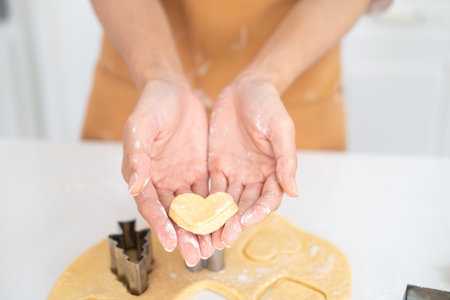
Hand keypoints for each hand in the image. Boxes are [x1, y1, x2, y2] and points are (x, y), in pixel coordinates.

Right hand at [122, 79, 213, 265]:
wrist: (174, 89)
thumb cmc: (152, 105)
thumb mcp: (141, 127)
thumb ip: (138, 157)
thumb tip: (133, 187)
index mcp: (142, 174)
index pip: (151, 205)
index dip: (160, 225)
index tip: (171, 242)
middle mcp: (161, 181)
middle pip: (173, 214)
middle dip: (184, 235)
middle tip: (195, 255)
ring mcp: (181, 177)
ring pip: (192, 209)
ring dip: (201, 228)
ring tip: (212, 247)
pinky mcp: (199, 170)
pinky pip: (208, 193)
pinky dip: (214, 209)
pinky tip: (224, 223)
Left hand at [208, 74, 298, 247]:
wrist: (246, 87)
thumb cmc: (268, 104)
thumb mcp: (281, 129)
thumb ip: (286, 159)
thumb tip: (294, 191)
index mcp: (274, 171)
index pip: (267, 200)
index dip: (258, 212)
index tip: (245, 221)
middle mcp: (255, 177)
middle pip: (246, 206)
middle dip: (235, 223)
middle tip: (222, 238)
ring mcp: (236, 173)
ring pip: (228, 202)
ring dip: (219, 220)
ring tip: (207, 235)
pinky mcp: (218, 166)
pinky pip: (212, 188)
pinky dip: (205, 203)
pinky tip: (196, 215)